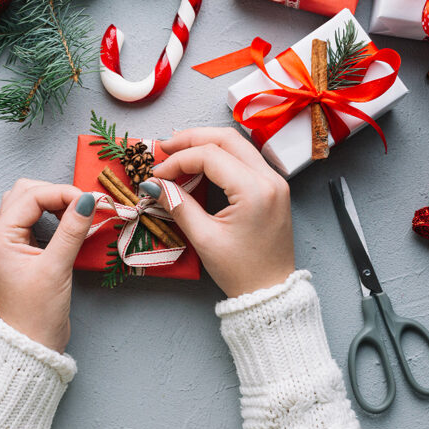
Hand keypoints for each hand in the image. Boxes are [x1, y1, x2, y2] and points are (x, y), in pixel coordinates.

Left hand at [0, 179, 94, 352]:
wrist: (31, 343)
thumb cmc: (37, 313)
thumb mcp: (56, 269)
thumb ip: (71, 231)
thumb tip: (87, 201)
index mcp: (0, 236)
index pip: (32, 196)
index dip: (62, 193)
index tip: (90, 201)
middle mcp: (1, 234)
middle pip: (26, 192)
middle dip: (56, 193)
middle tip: (83, 206)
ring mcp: (11, 242)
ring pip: (29, 203)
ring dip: (54, 202)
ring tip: (77, 213)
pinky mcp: (23, 250)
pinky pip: (35, 219)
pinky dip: (53, 214)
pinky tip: (70, 224)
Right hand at [145, 127, 294, 297]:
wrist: (271, 290)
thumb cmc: (240, 271)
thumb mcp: (204, 238)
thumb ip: (178, 205)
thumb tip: (154, 184)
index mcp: (255, 190)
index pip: (210, 156)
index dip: (179, 160)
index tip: (157, 174)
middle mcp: (270, 178)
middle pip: (227, 139)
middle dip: (192, 138)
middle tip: (164, 147)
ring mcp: (275, 181)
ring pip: (238, 144)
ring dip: (207, 142)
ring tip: (178, 150)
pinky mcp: (273, 187)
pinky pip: (246, 158)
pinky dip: (221, 154)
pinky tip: (201, 160)